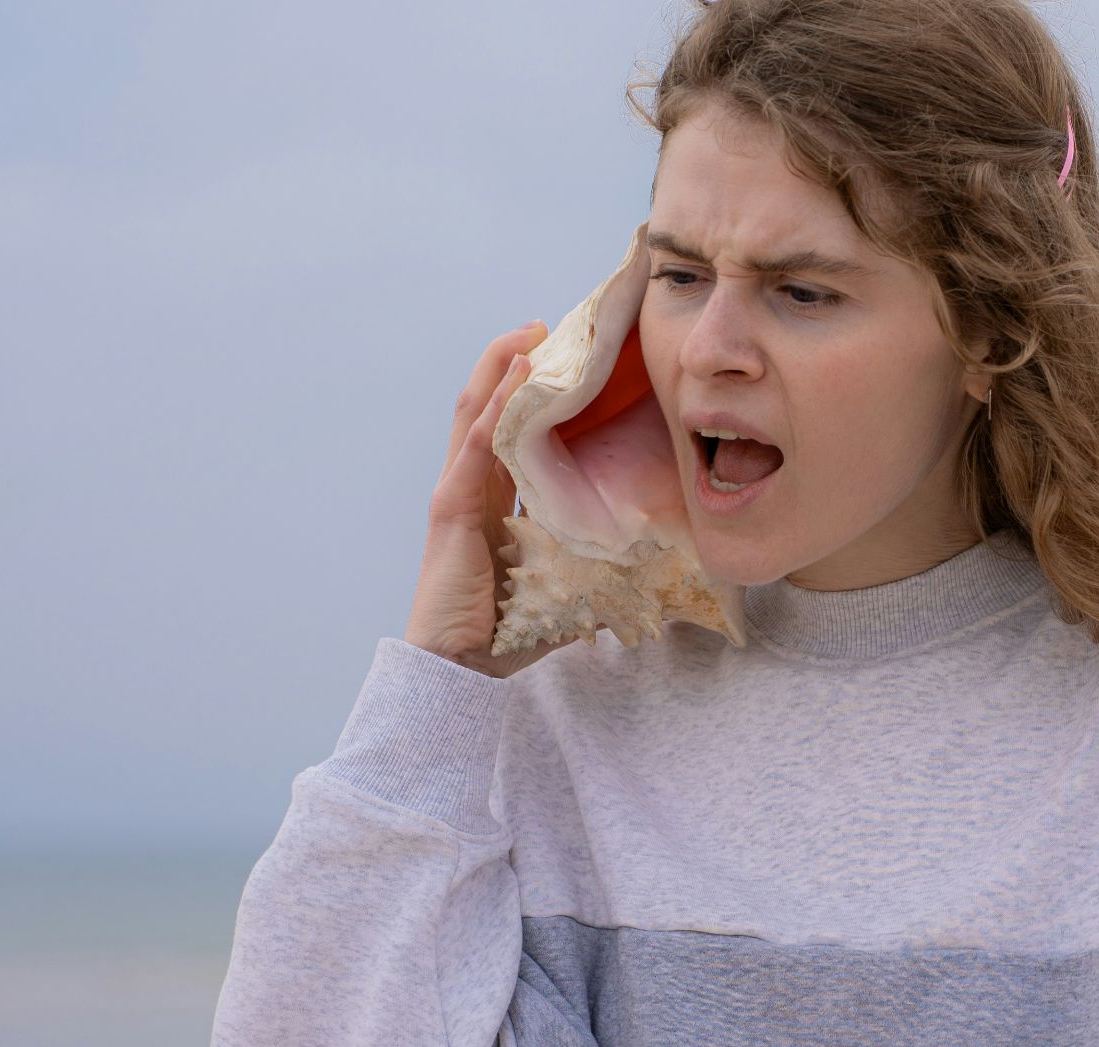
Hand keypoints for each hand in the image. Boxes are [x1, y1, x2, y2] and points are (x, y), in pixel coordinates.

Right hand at [404, 321, 565, 677]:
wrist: (460, 668)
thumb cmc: (505, 633)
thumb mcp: (561, 587)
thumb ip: (592, 572)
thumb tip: (646, 573)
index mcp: (494, 501)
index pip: (510, 432)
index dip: (531, 394)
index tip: (566, 361)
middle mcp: (472, 487)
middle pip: (488, 407)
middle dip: (515, 363)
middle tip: (551, 327)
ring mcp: (457, 492)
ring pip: (476, 412)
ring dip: (503, 368)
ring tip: (532, 332)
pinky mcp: (452, 507)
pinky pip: (476, 446)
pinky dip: (497, 408)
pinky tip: (520, 377)